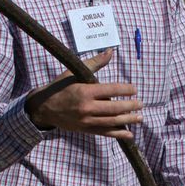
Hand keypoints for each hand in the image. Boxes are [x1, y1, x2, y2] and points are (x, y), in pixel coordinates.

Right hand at [25, 49, 141, 139]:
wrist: (43, 107)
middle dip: (130, 106)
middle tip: (141, 104)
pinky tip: (129, 134)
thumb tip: (110, 52)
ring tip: (140, 117)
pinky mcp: (85, 129)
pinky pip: (104, 132)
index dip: (125, 90)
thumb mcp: (74, 72)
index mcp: (85, 91)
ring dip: (128, 120)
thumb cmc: (60, 86)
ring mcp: (86, 120)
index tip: (134, 89)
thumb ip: (94, 63)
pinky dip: (118, 134)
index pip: (111, 90)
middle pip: (114, 108)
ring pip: (112, 122)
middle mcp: (86, 107)